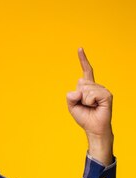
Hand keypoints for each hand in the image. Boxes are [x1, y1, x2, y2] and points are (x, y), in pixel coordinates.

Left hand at [66, 48, 113, 164]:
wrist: (93, 128)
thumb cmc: (84, 117)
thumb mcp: (72, 106)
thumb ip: (70, 97)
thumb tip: (77, 90)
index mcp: (88, 87)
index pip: (86, 71)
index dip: (83, 60)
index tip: (79, 48)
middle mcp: (97, 86)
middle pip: (80, 84)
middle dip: (78, 97)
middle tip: (85, 105)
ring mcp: (103, 90)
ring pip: (85, 90)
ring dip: (83, 101)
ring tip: (90, 107)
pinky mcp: (107, 95)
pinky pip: (91, 95)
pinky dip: (89, 102)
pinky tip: (95, 106)